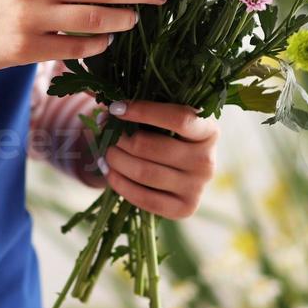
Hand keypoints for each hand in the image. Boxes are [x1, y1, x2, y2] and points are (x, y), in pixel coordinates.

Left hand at [92, 101, 218, 219]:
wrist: (183, 172)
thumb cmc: (169, 136)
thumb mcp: (164, 117)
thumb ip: (141, 105)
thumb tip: (99, 98)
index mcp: (209, 131)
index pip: (178, 119)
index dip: (143, 111)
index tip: (115, 109)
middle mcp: (206, 161)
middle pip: (151, 147)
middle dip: (121, 138)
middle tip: (105, 131)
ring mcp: (196, 187)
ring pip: (144, 172)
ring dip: (116, 159)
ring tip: (106, 151)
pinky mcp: (184, 209)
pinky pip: (144, 198)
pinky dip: (120, 183)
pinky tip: (109, 171)